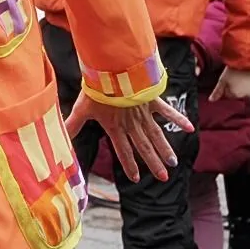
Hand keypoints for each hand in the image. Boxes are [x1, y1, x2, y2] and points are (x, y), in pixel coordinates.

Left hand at [65, 94, 193, 183]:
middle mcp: (132, 124)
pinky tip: (190, 128)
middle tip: (163, 178)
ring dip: (165, 149)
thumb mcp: (82, 108)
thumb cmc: (96, 89)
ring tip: (173, 163)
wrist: (112, 70)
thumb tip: (59, 139)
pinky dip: (178, 119)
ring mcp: (144, 113)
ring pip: (157, 135)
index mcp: (115, 127)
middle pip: (144, 147)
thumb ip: (72, 125)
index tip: (135, 178)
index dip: (129, 164)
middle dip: (153, 163)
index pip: (123, 151)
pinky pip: (168, 111)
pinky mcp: (152, 101)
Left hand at [210, 67, 249, 100]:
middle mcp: (247, 95)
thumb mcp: (222, 80)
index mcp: (236, 95)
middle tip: (236, 76)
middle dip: (237, 87)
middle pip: (240, 93)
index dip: (227, 87)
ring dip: (246, 85)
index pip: (229, 95)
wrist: (248, 60)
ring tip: (243, 75)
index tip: (228, 79)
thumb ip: (217, 92)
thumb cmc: (234, 69)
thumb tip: (211, 100)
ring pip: (249, 90)